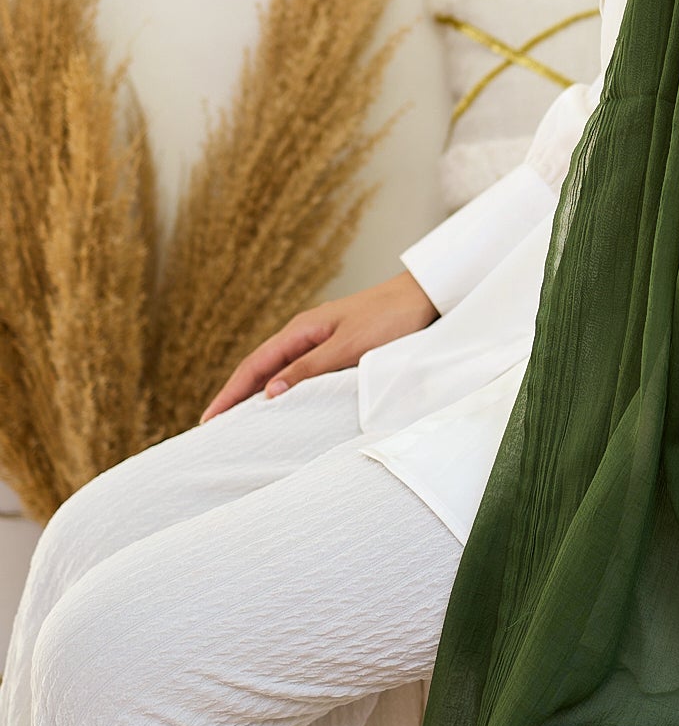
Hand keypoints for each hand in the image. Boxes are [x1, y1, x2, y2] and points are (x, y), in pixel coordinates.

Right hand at [198, 271, 438, 422]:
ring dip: (257, 395)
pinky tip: (283, 406)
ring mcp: (320, 340)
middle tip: (214, 428)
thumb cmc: (390, 318)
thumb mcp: (349, 346)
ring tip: (239, 423)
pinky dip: (284, 390)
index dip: (230, 394)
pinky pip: (300, 372)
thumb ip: (310, 368)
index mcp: (302, 330)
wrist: (423, 297)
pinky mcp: (337, 348)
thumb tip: (269, 392)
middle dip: (235, 397)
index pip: (255, 365)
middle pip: (261, 369)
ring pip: (279, 371)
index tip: (208, 419)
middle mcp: (306, 334)